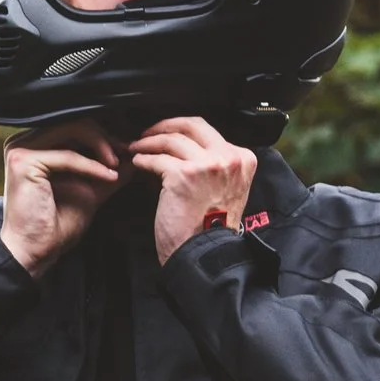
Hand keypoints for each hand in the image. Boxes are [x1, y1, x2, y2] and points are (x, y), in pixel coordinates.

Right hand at [0, 121, 123, 275]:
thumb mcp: (89, 189)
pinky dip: (92, 166)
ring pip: (73, 130)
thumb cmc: (55, 225)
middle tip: (127, 154)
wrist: (35, 252)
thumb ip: (107, 169)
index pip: (76, 125)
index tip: (126, 150)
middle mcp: (24, 141)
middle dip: (107, 137)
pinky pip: (68, 156)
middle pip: (76, 122)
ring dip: (102, 146)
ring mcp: (21, 149)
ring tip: (117, 166)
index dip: (105, 134)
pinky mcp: (24, 161)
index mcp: (36, 144)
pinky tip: (109, 177)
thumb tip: (133, 153)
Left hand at [128, 116, 258, 263]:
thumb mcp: (227, 189)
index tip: (167, 134)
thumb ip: (218, 167)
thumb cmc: (211, 229)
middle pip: (191, 125)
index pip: (209, 132)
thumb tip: (189, 151)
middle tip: (147, 133)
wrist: (204, 254)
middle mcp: (228, 157)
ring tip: (136, 148)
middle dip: (164, 125)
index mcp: (242, 159)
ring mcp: (207, 165)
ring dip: (149, 142)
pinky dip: (143, 159)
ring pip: (171, 140)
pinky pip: (157, 159)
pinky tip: (137, 162)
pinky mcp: (183, 175)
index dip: (183, 130)